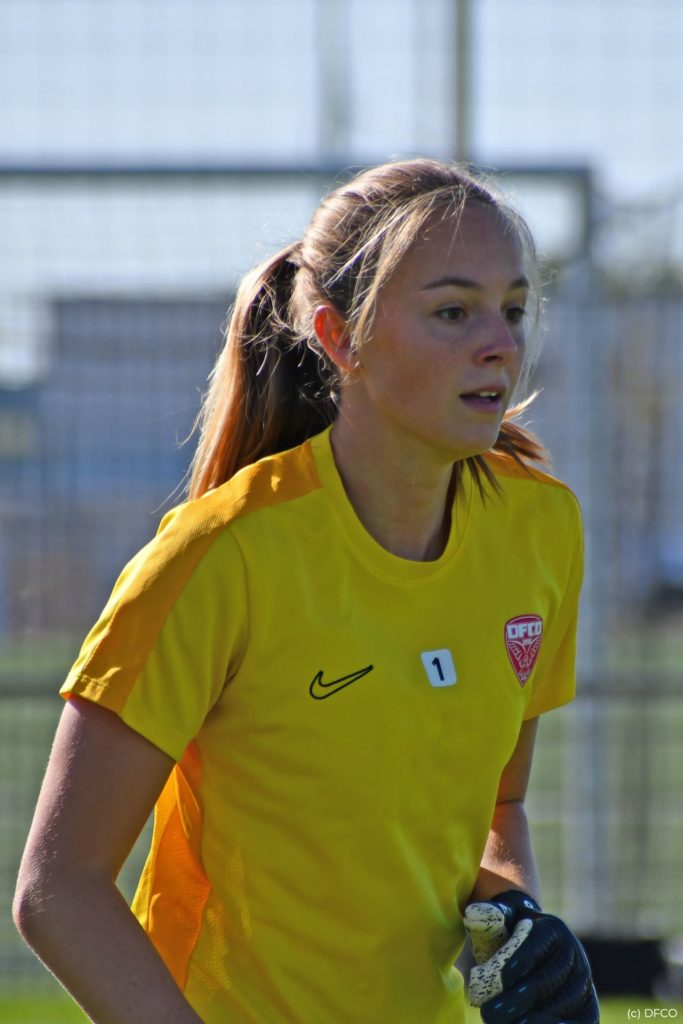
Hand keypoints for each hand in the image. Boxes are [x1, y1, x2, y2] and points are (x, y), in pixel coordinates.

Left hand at [463, 890, 598, 1023]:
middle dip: (515, 1001)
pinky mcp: (589, 1009)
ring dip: (533, 1021)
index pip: (533, 947)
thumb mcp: (500, 921)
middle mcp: (574, 954)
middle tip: (488, 1014)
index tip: (494, 981)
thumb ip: (489, 917)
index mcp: (552, 928)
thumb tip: (474, 914)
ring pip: (561, 1008)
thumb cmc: (509, 937)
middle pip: (544, 983)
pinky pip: (581, 1023)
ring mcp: (584, 983)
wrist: (534, 952)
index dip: (514, 965)